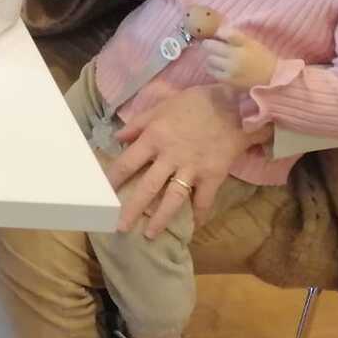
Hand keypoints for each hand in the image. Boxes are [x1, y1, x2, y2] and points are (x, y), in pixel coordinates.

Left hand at [107, 83, 266, 236]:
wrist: (233, 106)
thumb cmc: (193, 104)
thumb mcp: (160, 107)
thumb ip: (137, 124)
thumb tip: (117, 138)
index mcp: (153, 138)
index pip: (127, 163)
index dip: (114, 179)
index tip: (103, 193)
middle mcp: (169, 156)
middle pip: (147, 187)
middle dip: (133, 209)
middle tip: (121, 227)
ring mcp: (192, 168)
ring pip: (173, 199)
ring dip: (161, 218)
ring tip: (150, 234)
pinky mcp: (213, 176)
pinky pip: (204, 200)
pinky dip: (199, 214)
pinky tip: (194, 226)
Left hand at [204, 29, 277, 88]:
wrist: (273, 78)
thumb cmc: (262, 58)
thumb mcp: (252, 43)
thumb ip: (236, 37)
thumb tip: (216, 31)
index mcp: (245, 44)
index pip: (226, 33)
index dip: (218, 32)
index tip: (218, 34)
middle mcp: (237, 55)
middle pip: (210, 46)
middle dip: (209, 44)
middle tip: (212, 46)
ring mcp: (232, 69)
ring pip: (209, 59)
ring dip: (211, 57)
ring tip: (217, 58)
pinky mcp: (229, 80)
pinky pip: (211, 71)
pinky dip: (212, 68)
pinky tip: (219, 67)